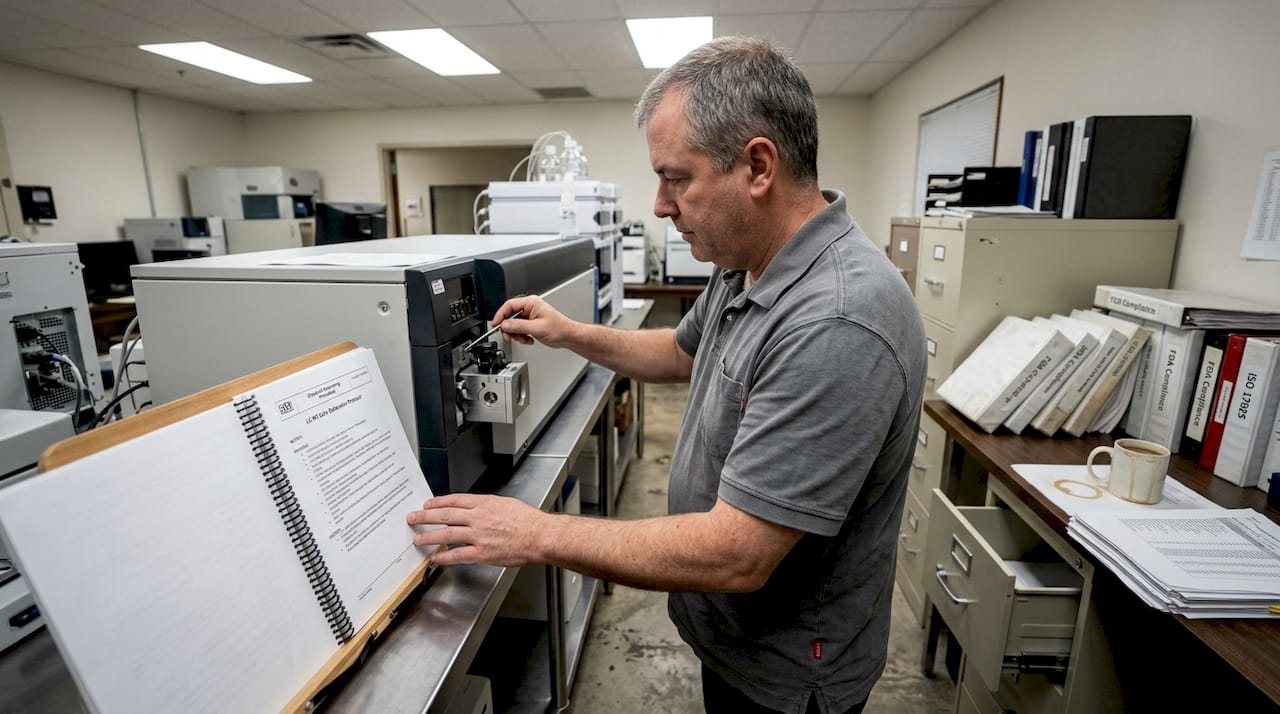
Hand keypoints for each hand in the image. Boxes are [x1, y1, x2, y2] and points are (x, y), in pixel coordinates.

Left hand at [407, 493, 547, 566]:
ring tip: (418, 538)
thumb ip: (487, 507)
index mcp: (484, 504)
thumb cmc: (528, 521)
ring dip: (429, 536)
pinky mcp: (482, 553)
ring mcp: (479, 536)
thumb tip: (474, 509)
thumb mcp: (505, 504)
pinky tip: (435, 558)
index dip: (438, 502)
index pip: (455, 500)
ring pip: (447, 535)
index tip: (428, 504)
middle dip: (426, 516)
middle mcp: (478, 518)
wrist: (539, 536)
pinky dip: (444, 557)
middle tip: (413, 517)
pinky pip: (458, 555)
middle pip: (445, 515)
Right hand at [490, 295, 579, 348]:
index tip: (495, 324)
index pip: (509, 305)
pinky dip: (521, 337)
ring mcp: (530, 316)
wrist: (568, 336)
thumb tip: (505, 324)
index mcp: (531, 303)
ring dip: (517, 334)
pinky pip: (519, 330)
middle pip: (510, 316)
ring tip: (524, 339)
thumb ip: (519, 326)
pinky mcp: (531, 324)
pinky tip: (529, 339)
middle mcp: (530, 308)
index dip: (500, 315)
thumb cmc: (559, 328)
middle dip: (509, 328)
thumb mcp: (536, 328)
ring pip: (514, 325)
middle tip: (509, 336)